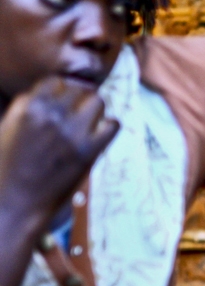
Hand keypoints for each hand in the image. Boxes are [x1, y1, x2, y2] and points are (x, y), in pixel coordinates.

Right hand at [0, 77, 118, 221]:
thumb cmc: (6, 168)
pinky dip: (109, 128)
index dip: (60, 91)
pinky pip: (113, 125)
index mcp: (29, 108)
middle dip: (79, 99)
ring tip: (88, 123)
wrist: (15, 204)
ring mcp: (74, 133)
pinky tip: (100, 136)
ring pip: (98, 102)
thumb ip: (25, 107)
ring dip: (95, 110)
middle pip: (79, 88)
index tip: (62, 102)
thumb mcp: (7, 128)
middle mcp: (53, 115)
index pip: (55, 81)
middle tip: (77, 114)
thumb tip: (44, 94)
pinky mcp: (90, 151)